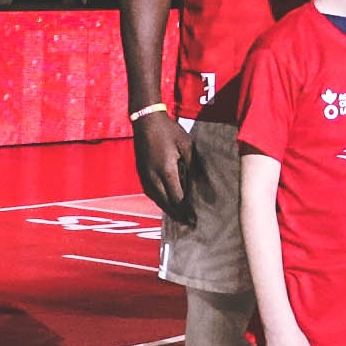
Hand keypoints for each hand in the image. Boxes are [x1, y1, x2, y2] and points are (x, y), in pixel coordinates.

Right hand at [134, 111, 196, 225]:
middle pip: (166, 203)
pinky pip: (151, 193)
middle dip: (178, 215)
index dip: (186, 211)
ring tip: (180, 218)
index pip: (177, 198)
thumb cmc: (169, 131)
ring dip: (168, 210)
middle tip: (190, 225)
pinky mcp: (141, 173)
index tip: (195, 220)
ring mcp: (144, 176)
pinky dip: (160, 201)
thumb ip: (194, 166)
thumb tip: (203, 184)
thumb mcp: (187, 146)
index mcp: (166, 171)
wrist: (146, 121)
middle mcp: (153, 177)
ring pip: (157, 200)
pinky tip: (167, 204)